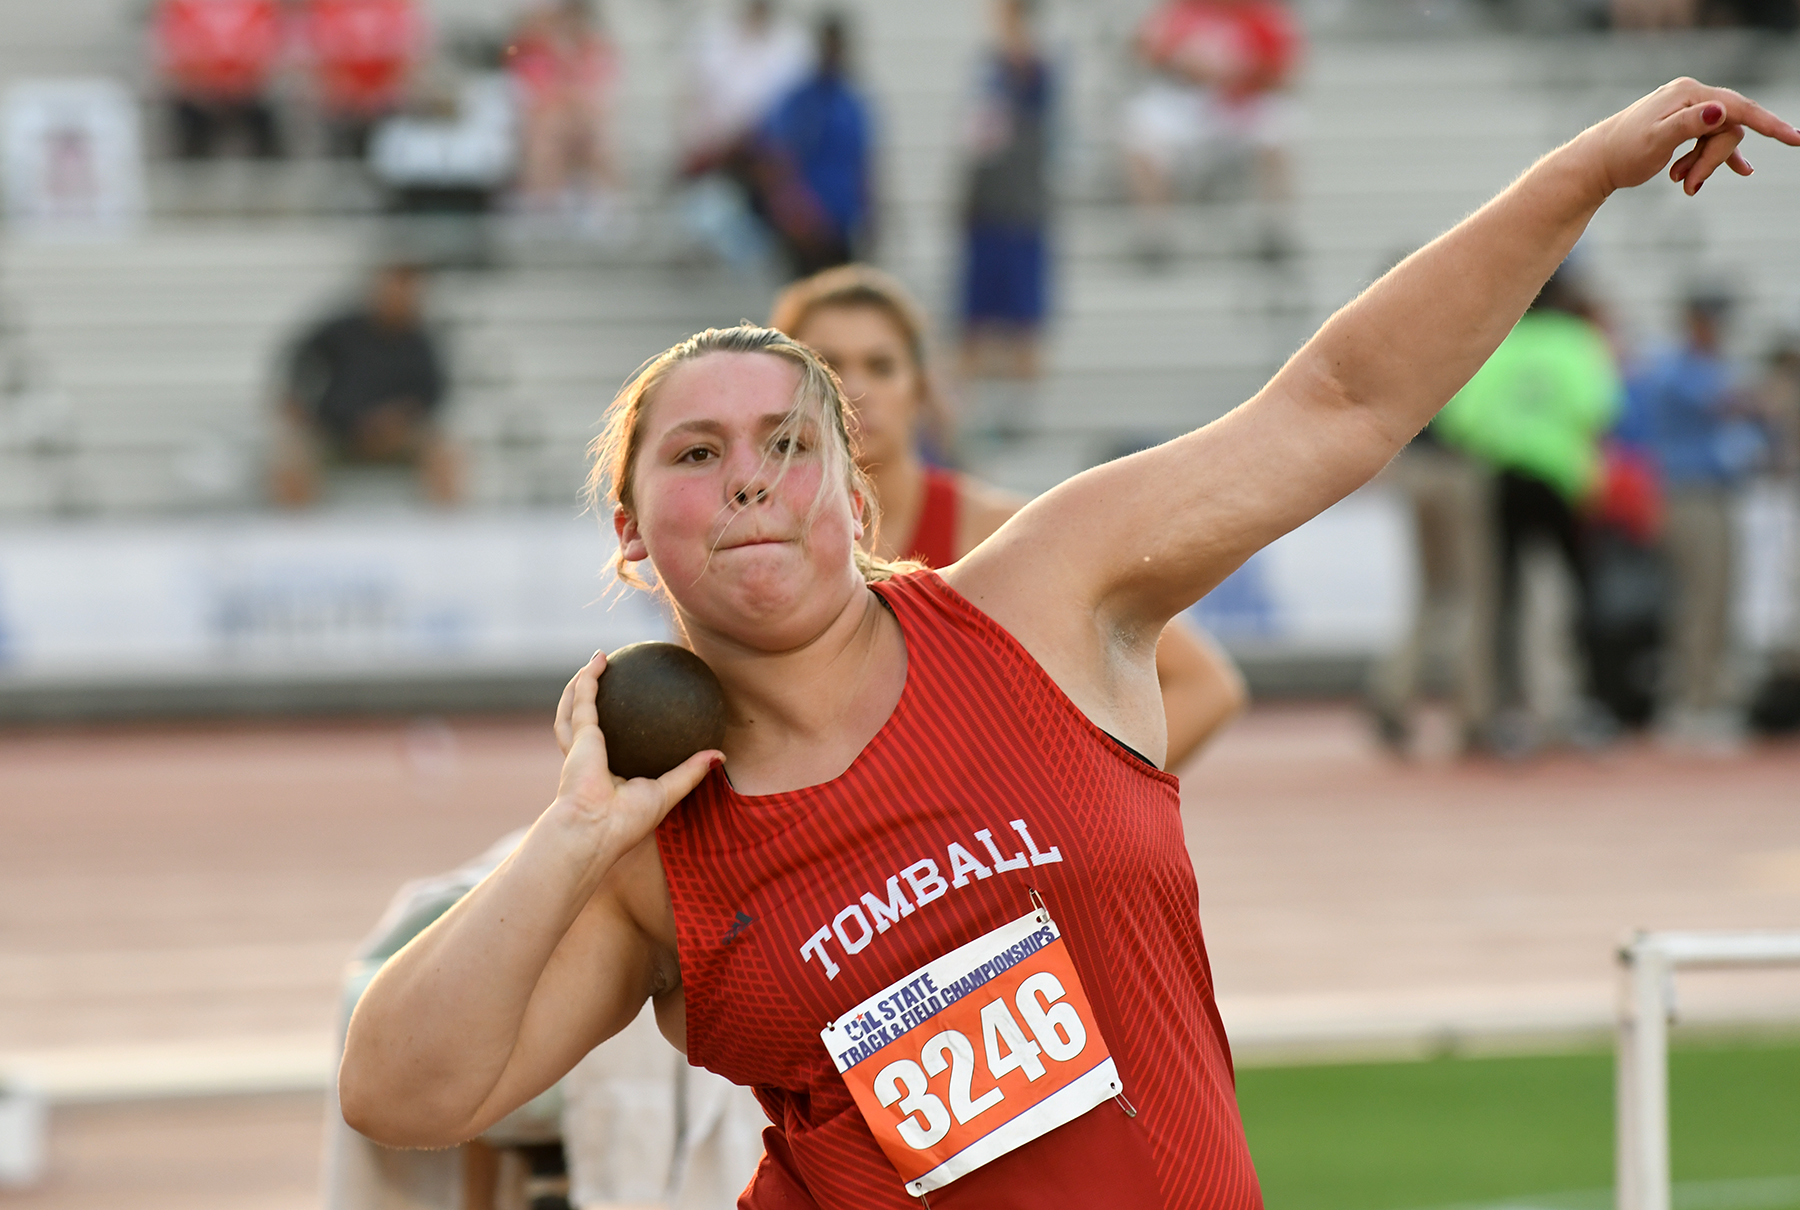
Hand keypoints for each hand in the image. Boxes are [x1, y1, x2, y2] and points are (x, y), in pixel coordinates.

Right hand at [551, 651, 721, 852]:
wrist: (595, 829)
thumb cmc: (626, 821)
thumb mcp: (667, 792)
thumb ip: (690, 772)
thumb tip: (720, 755)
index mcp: (606, 773)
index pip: (610, 746)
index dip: (617, 730)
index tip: (633, 711)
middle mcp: (588, 758)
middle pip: (584, 722)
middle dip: (588, 700)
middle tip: (609, 678)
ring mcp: (579, 745)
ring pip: (572, 707)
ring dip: (580, 683)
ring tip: (598, 661)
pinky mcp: (579, 734)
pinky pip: (584, 699)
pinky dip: (588, 678)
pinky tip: (600, 659)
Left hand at [1587, 78, 1799, 196]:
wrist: (1595, 162)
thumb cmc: (1622, 154)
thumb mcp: (1655, 142)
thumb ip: (1687, 125)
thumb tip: (1716, 111)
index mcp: (1687, 93)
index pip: (1738, 107)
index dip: (1768, 124)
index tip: (1794, 139)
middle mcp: (1690, 95)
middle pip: (1727, 128)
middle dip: (1712, 160)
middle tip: (1685, 185)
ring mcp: (1686, 109)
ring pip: (1718, 138)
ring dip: (1704, 164)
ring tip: (1679, 182)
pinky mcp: (1682, 124)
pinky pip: (1712, 140)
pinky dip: (1716, 159)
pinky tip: (1741, 171)